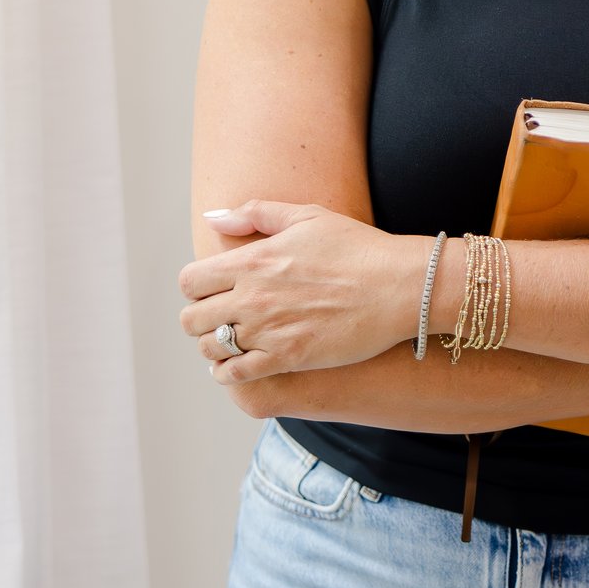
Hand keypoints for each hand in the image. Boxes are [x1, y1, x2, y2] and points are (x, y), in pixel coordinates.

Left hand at [178, 200, 409, 382]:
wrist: (398, 286)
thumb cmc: (357, 248)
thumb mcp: (307, 216)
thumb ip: (256, 213)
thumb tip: (214, 218)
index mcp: (253, 261)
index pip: (189, 282)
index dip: (196, 287)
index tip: (213, 290)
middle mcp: (252, 297)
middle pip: (191, 320)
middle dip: (201, 319)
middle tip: (221, 317)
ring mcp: (268, 330)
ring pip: (210, 348)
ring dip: (215, 346)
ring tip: (232, 341)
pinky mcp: (287, 358)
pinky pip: (235, 374)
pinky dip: (228, 372)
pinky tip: (239, 364)